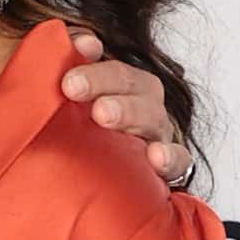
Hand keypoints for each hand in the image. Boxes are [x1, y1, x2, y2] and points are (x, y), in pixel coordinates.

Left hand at [59, 31, 191, 187]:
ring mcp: (155, 137)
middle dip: (103, 82)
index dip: (92, 68)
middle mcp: (140, 106)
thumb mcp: (60, 102)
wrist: (78, 197)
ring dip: (129, 112)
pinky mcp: (166, 171)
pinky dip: (171, 157)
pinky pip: (179, 161)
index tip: (66, 77)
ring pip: (153, 117)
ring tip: (102, 115)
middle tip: (72, 88)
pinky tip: (156, 157)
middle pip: (133, 85)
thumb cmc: (66, 139)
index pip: (110, 69)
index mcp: (118, 87)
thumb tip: (83, 42)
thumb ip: (65, 62)